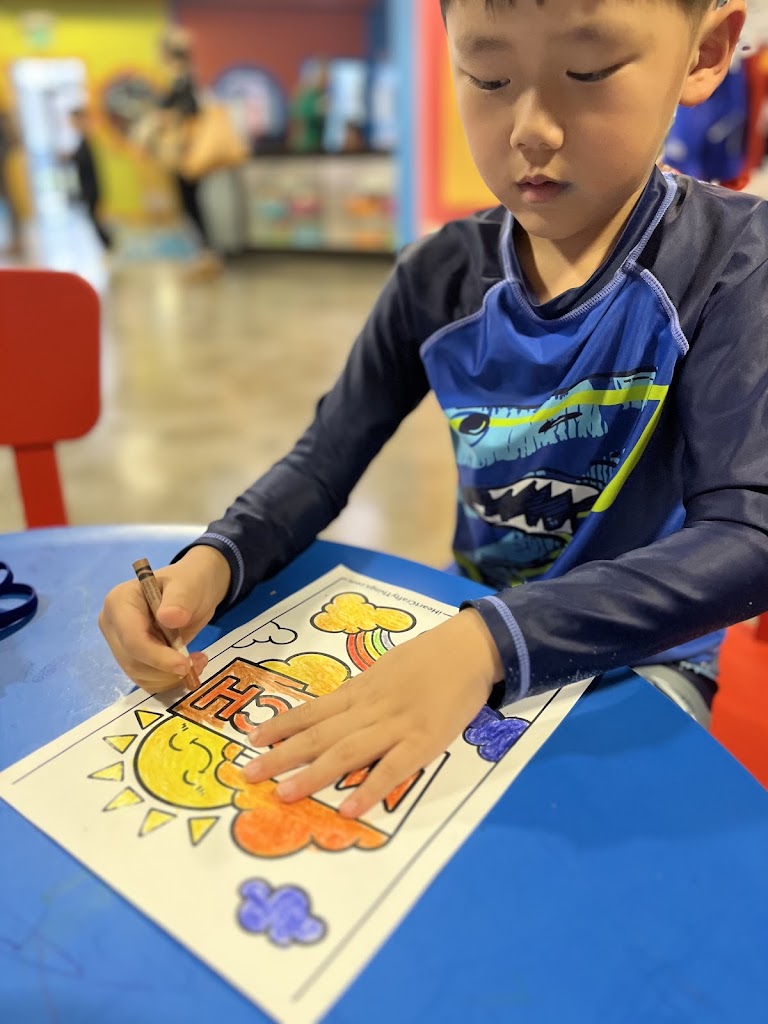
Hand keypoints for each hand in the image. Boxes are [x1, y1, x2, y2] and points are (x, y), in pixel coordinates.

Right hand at [99, 545, 230, 691]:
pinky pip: (146, 679)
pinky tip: (188, 666)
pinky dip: (169, 680)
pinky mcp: (131, 657)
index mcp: (119, 602)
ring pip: (140, 675)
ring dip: (170, 677)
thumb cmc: (189, 583)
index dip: (157, 657)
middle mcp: (112, 625)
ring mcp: (120, 643)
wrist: (193, 590)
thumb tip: (168, 617)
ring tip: (197, 662)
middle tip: (198, 663)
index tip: (185, 665)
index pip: (132, 640)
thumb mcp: (189, 585)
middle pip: (133, 662)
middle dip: (166, 669)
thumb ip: (180, 599)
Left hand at [242, 609, 503, 818]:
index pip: (312, 710)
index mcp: (360, 690)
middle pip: (319, 734)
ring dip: (313, 774)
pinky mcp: (424, 740)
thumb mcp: (386, 669)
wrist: (470, 647)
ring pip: (347, 751)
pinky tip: (349, 808)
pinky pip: (393, 768)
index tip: (251, 739)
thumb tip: (335, 709)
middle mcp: (370, 708)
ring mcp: (396, 725)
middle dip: (282, 755)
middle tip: (248, 774)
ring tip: (283, 794)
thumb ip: (363, 692)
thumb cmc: (429, 658)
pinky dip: (370, 787)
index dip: (281, 726)